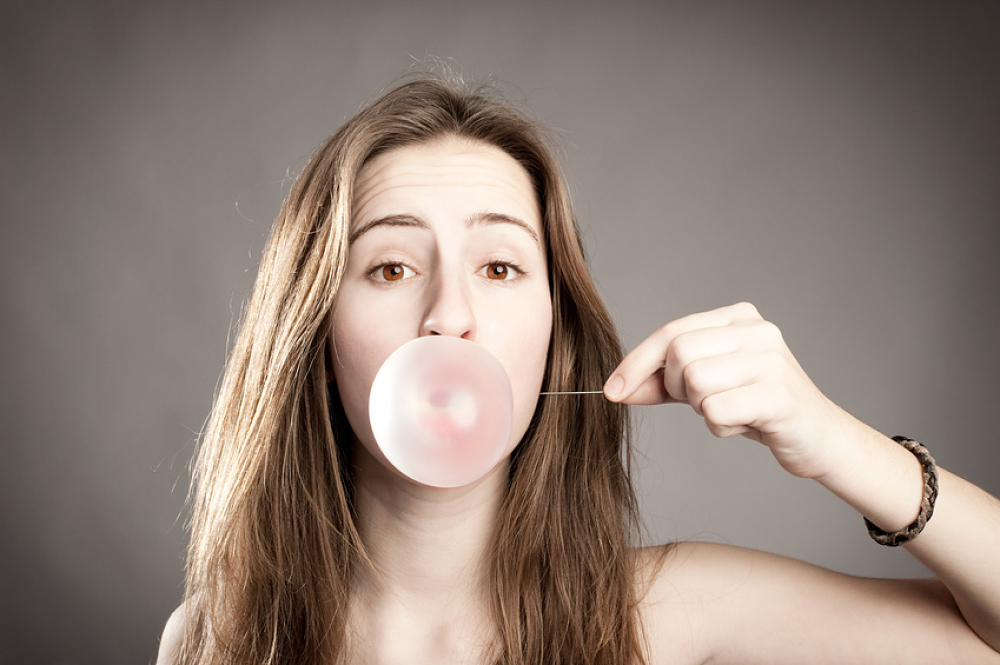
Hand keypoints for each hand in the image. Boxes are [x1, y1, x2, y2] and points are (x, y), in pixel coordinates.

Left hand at [603, 302, 847, 477]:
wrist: (818, 439)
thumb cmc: (757, 408)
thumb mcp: (705, 388)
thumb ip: (661, 383)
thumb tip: (616, 388)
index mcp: (739, 317)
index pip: (671, 332)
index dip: (637, 363)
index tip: (613, 390)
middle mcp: (758, 330)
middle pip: (679, 355)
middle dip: (676, 388)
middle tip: (703, 402)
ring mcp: (771, 361)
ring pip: (695, 383)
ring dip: (702, 410)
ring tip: (731, 412)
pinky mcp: (778, 396)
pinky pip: (716, 411)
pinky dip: (720, 426)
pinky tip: (746, 424)